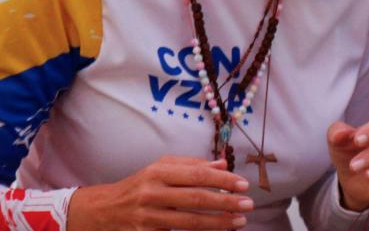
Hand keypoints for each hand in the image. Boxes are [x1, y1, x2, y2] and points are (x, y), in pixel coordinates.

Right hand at [67, 156, 251, 229]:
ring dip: (217, 223)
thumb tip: (223, 164)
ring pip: (188, 221)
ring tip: (238, 222)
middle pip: (196, 199)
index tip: (243, 184)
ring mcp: (147, 217)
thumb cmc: (139, 185)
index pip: (197, 175)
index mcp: (159, 172)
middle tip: (248, 205)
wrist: (102, 210)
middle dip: (225, 202)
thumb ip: (192, 165)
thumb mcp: (161, 167)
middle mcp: (152, 193)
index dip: (223, 180)